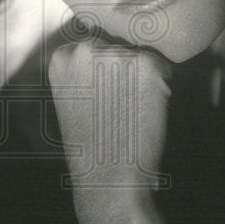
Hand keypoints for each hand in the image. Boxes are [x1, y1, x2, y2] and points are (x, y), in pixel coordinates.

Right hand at [48, 38, 199, 223]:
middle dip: (123, 70)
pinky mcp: (146, 65)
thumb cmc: (90, 147)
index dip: (103, 72)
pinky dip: (162, 87)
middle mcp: (85, 48)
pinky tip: (144, 110)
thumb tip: (107, 49)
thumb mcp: (70, 99)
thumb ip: (82, 70)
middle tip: (117, 105)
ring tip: (128, 110)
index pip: (94, 44)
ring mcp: (116, 55)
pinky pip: (163, 67)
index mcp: (61, 56)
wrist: (107, 179)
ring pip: (141, 55)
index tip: (101, 95)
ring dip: (142, 78)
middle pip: (118, 45)